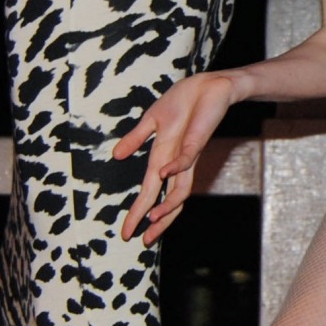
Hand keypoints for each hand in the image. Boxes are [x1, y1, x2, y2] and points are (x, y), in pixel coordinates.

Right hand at [113, 69, 240, 243]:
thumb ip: (136, 138)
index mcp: (165, 160)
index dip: (140, 213)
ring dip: (167, 205)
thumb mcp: (152, 120)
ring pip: (181, 189)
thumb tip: (116, 156)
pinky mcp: (198, 140)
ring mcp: (189, 154)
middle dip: (157, 222)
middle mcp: (178, 163)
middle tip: (144, 241)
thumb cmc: (183, 101)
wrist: (209, 84)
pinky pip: (186, 159)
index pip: (152, 193)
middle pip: (169, 201)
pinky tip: (162, 174)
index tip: (127, 232)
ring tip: (152, 219)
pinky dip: (175, 168)